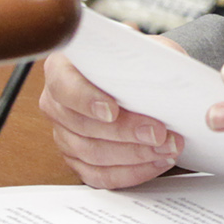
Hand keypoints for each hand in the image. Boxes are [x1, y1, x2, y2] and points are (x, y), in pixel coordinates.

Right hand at [40, 48, 187, 187]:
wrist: (141, 75)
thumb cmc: (137, 59)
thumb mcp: (143, 48)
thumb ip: (143, 57)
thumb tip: (158, 72)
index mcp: (62, 67)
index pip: (63, 85)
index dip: (86, 100)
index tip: (112, 110)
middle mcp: (57, 102)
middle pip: (81, 126)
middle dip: (125, 132)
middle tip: (158, 133)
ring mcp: (64, 134)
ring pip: (92, 154)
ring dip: (134, 155)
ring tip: (166, 147)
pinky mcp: (77, 159)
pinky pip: (99, 175)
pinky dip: (131, 172)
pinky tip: (156, 162)